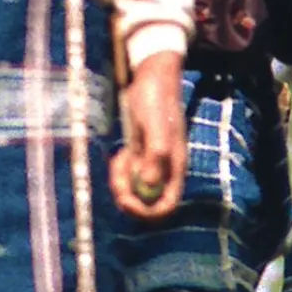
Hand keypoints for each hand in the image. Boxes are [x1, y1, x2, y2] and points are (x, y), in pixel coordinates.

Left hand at [109, 50, 186, 220]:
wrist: (151, 79)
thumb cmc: (156, 100)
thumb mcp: (155, 127)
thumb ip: (155, 155)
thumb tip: (149, 186)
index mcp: (175, 167)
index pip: (167, 204)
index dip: (149, 212)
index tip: (129, 204)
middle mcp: (165, 169)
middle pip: (147, 201)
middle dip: (129, 198)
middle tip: (116, 186)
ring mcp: (151, 163)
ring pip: (133, 188)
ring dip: (120, 182)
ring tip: (119, 158)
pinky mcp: (140, 154)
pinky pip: (126, 173)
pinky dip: (119, 169)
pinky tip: (119, 153)